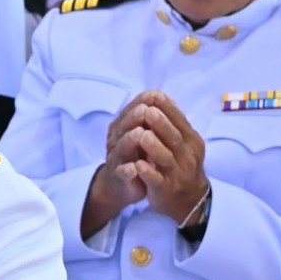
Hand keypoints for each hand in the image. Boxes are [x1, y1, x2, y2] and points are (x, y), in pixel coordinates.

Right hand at [82, 102, 153, 236]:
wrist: (125, 184)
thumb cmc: (139, 154)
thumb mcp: (145, 133)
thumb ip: (151, 117)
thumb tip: (162, 96)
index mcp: (125, 126)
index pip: (131, 110)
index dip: (142, 103)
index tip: (155, 95)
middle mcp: (118, 140)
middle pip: (124, 126)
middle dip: (134, 118)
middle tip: (145, 110)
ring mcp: (118, 158)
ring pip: (121, 147)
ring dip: (129, 140)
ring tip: (139, 133)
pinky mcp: (120, 178)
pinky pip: (121, 173)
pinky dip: (127, 171)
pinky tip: (134, 168)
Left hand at [122, 91, 208, 224]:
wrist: (190, 200)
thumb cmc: (183, 165)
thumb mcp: (185, 144)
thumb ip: (175, 124)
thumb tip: (162, 97)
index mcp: (191, 142)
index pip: (180, 122)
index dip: (168, 109)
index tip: (154, 95)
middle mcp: (187, 157)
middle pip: (174, 138)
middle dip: (161, 124)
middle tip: (148, 111)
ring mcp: (177, 174)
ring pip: (165, 159)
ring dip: (153, 147)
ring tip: (141, 135)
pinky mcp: (166, 190)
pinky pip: (157, 180)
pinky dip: (147, 173)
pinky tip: (137, 165)